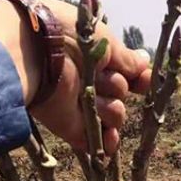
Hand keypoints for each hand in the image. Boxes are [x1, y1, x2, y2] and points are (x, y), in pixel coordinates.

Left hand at [0, 0, 151, 155]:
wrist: (33, 54)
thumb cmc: (68, 36)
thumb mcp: (105, 41)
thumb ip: (127, 58)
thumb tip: (147, 62)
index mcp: (93, 54)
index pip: (125, 71)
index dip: (138, 77)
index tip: (145, 80)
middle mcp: (87, 80)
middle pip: (121, 92)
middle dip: (117, 86)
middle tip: (100, 76)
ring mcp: (79, 104)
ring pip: (115, 115)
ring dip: (112, 108)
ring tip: (94, 97)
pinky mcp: (69, 126)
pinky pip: (95, 141)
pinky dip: (105, 144)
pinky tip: (110, 142)